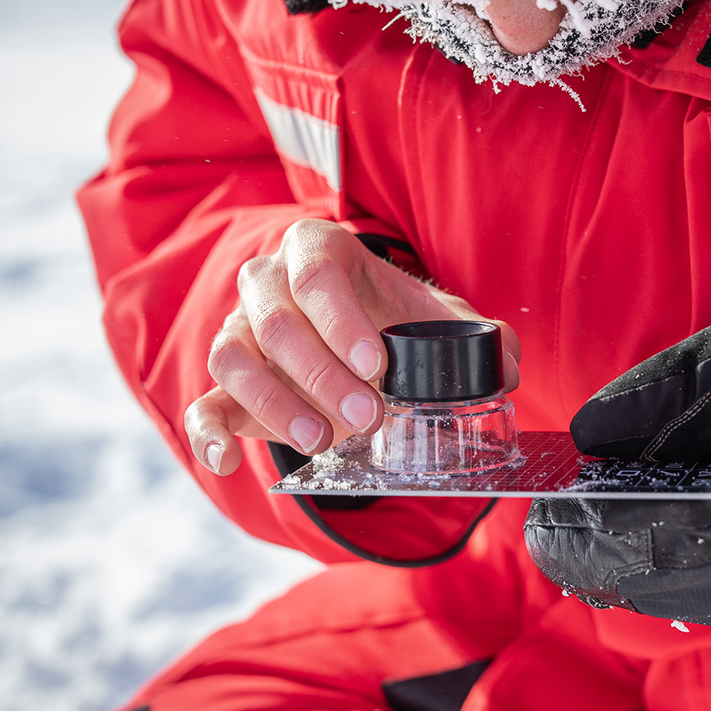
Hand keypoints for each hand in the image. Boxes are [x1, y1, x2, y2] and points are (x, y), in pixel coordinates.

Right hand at [184, 219, 519, 475]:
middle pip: (276, 322)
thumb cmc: (387, 316)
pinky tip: (228, 460)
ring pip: (232, 358)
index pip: (317, 275)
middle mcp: (266, 282)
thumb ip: (475, 335)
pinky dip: (208, 433)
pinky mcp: (225, 382)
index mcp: (316, 250)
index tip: (378, 366)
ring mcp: (238, 329)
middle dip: (322, 375)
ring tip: (322, 440)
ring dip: (275, 404)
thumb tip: (508, 366)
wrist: (347, 326)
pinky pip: (202, 402)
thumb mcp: (432, 315)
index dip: (343, 322)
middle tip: (368, 416)